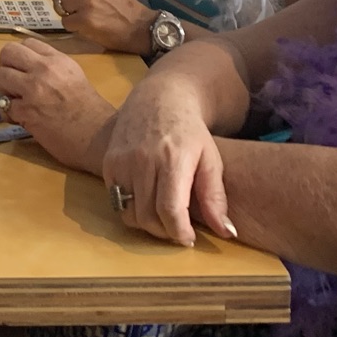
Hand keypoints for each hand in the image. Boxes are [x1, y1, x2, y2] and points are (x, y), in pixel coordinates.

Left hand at [0, 37, 116, 172]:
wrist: (98, 136)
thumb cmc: (89, 109)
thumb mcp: (73, 76)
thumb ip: (51, 68)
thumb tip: (26, 68)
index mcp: (57, 59)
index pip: (27, 43)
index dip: (20, 57)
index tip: (22, 69)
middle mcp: (43, 69)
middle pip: (9, 52)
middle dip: (6, 67)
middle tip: (12, 83)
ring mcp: (33, 89)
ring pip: (0, 76)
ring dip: (4, 90)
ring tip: (16, 100)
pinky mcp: (26, 111)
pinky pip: (5, 105)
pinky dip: (11, 113)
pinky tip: (22, 118)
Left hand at [30, 0, 152, 52]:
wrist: (139, 25)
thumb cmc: (118, 5)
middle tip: (74, 6)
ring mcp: (85, 1)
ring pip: (57, 6)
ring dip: (66, 13)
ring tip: (84, 15)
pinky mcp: (85, 19)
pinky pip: (65, 22)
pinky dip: (73, 26)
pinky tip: (87, 25)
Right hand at [101, 69, 234, 248]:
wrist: (160, 97)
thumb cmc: (190, 131)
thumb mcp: (212, 159)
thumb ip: (216, 197)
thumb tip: (227, 233)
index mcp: (173, 159)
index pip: (170, 210)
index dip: (179, 232)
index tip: (189, 239)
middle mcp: (143, 159)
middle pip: (148, 216)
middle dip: (165, 232)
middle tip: (177, 229)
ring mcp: (122, 159)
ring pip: (129, 212)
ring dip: (147, 223)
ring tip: (163, 217)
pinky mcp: (109, 161)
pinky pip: (116, 199)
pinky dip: (131, 208)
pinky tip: (146, 200)